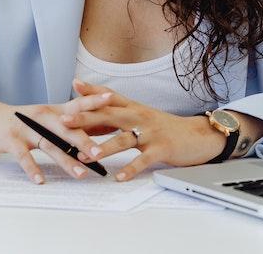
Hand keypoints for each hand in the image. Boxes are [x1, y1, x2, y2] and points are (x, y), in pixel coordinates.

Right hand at [0, 94, 114, 183]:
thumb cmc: (23, 120)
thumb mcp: (46, 117)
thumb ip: (68, 122)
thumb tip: (98, 129)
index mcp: (54, 111)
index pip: (77, 104)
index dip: (94, 100)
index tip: (113, 100)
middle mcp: (42, 117)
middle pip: (66, 128)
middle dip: (84, 141)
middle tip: (100, 154)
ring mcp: (26, 128)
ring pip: (49, 145)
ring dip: (65, 160)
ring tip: (80, 174)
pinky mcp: (11, 140)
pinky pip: (24, 157)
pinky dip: (32, 169)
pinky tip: (40, 180)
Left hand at [57, 78, 226, 181]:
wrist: (197, 135)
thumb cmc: (164, 127)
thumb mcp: (141, 115)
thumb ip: (120, 113)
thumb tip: (95, 112)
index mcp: (134, 107)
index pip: (110, 96)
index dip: (92, 90)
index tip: (74, 85)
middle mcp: (140, 116)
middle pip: (110, 115)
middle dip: (86, 118)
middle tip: (65, 121)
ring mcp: (150, 132)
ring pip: (125, 138)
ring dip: (106, 146)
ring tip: (90, 155)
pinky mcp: (162, 149)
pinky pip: (143, 160)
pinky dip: (131, 169)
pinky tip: (119, 177)